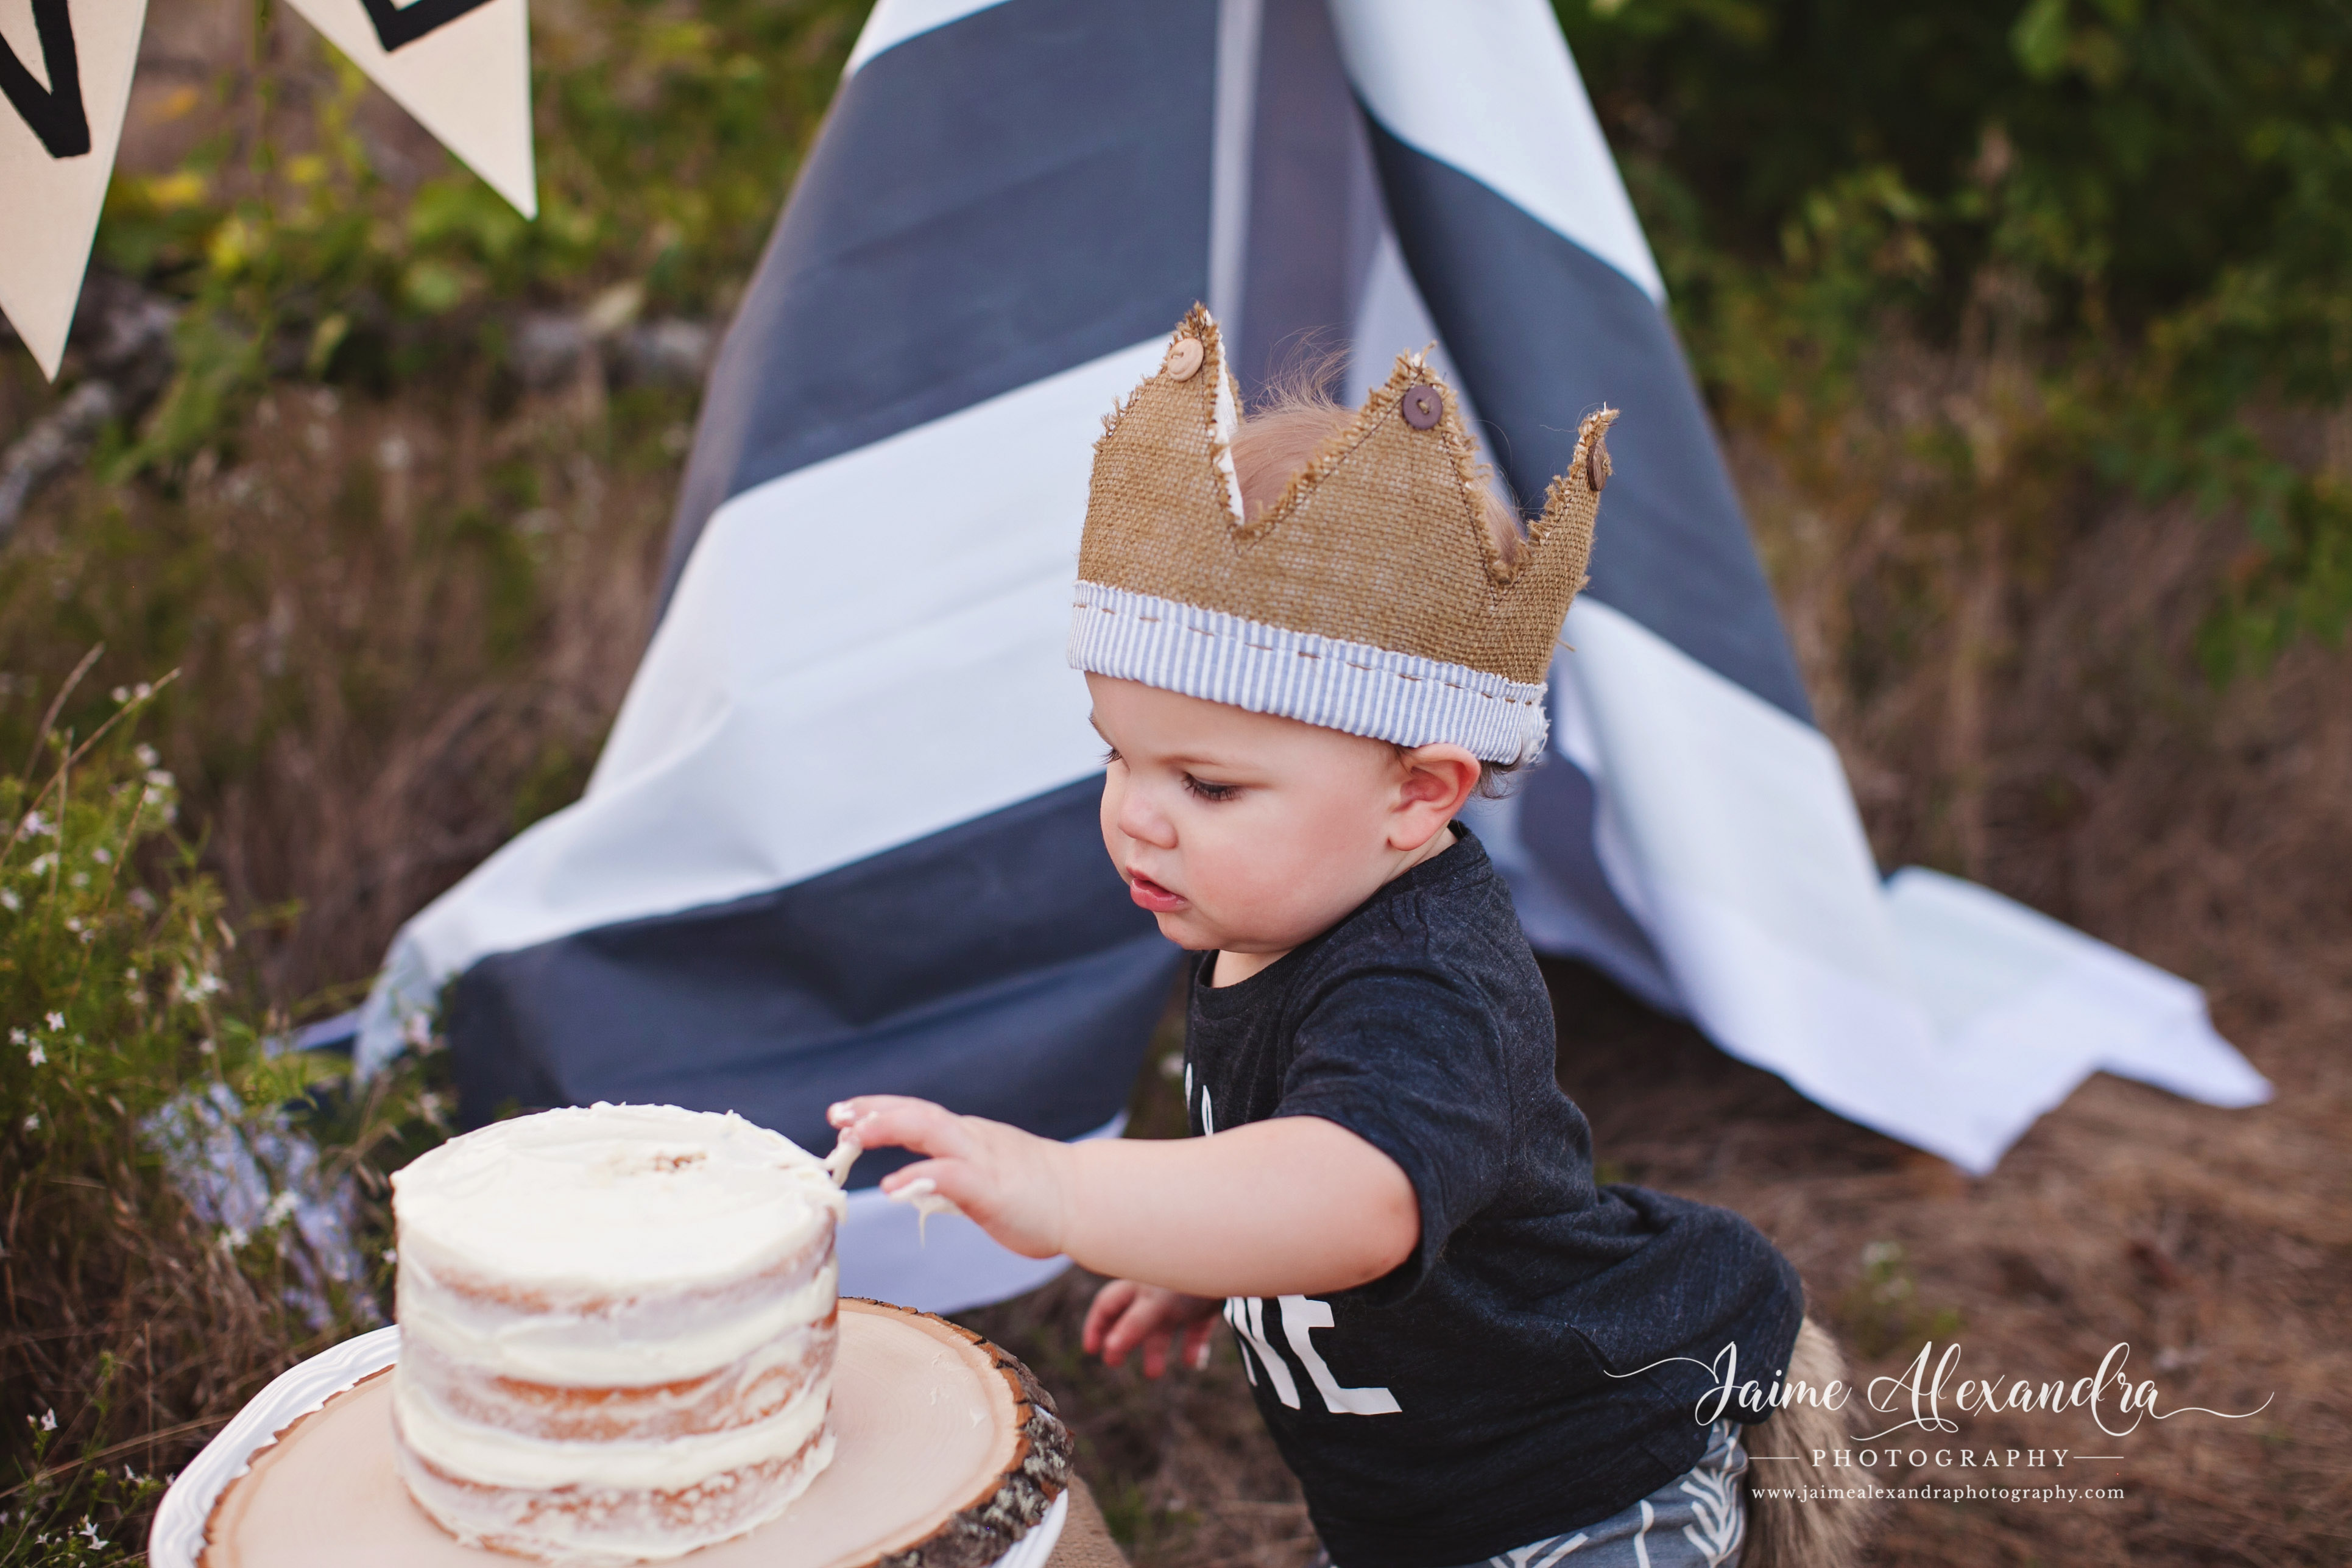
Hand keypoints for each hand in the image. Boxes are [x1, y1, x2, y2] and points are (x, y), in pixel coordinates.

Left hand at [827, 1096, 1071, 1258]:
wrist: (1085, 1201)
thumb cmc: (1034, 1195)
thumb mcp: (982, 1174)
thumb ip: (950, 1171)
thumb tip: (917, 1181)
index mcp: (966, 1137)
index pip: (915, 1113)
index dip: (877, 1109)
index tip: (842, 1114)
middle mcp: (970, 1139)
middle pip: (916, 1113)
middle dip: (873, 1112)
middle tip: (836, 1119)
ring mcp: (982, 1160)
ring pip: (930, 1131)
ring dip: (888, 1128)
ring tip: (853, 1138)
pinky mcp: (993, 1189)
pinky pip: (951, 1175)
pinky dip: (919, 1175)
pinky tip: (892, 1185)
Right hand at [1083, 1279, 1221, 1376]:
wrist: (1233, 1259)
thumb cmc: (1186, 1273)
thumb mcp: (1155, 1303)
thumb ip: (1132, 1326)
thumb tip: (1109, 1348)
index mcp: (1137, 1284)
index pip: (1108, 1306)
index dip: (1097, 1327)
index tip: (1092, 1351)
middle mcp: (1156, 1290)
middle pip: (1132, 1318)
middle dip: (1123, 1341)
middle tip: (1114, 1363)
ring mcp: (1182, 1297)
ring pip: (1163, 1326)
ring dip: (1155, 1349)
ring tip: (1154, 1374)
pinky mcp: (1207, 1304)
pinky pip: (1196, 1328)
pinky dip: (1192, 1345)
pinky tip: (1194, 1362)